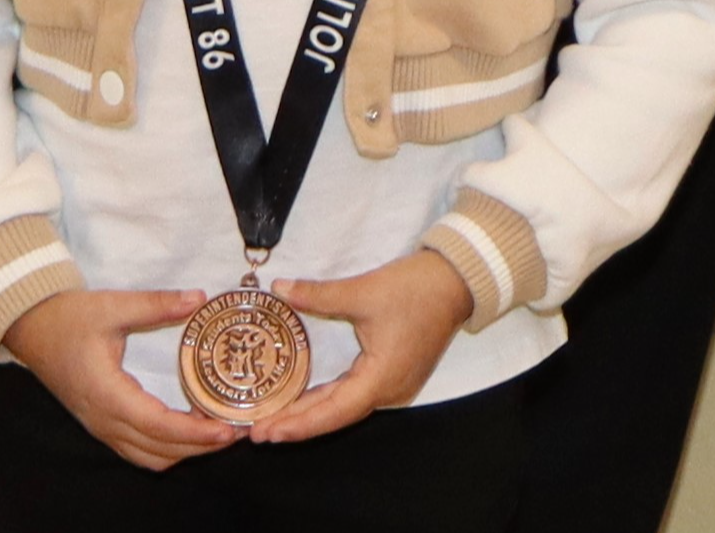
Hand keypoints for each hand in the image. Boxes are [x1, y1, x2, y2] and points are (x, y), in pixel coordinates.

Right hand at [3, 287, 240, 470]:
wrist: (30, 328)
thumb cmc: (68, 318)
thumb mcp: (112, 305)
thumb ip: (156, 304)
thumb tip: (199, 298)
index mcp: (107, 394)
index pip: (158, 426)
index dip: (196, 433)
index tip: (227, 429)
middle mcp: (105, 420)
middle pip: (160, 451)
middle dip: (201, 447)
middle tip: (238, 429)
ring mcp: (102, 427)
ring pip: (150, 457)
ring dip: (186, 450)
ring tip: (219, 430)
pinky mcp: (102, 425)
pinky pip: (140, 450)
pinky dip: (168, 447)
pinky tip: (189, 427)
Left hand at [248, 252, 473, 444]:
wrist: (457, 281)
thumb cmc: (415, 289)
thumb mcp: (363, 290)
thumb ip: (318, 295)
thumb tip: (279, 288)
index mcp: (381, 379)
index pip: (332, 412)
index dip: (298, 424)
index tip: (267, 431)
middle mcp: (388, 390)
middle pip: (336, 415)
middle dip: (296, 424)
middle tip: (257, 430)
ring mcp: (393, 384)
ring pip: (345, 407)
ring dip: (311, 413)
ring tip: (274, 419)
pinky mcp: (393, 374)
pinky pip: (354, 395)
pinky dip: (328, 399)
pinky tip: (305, 399)